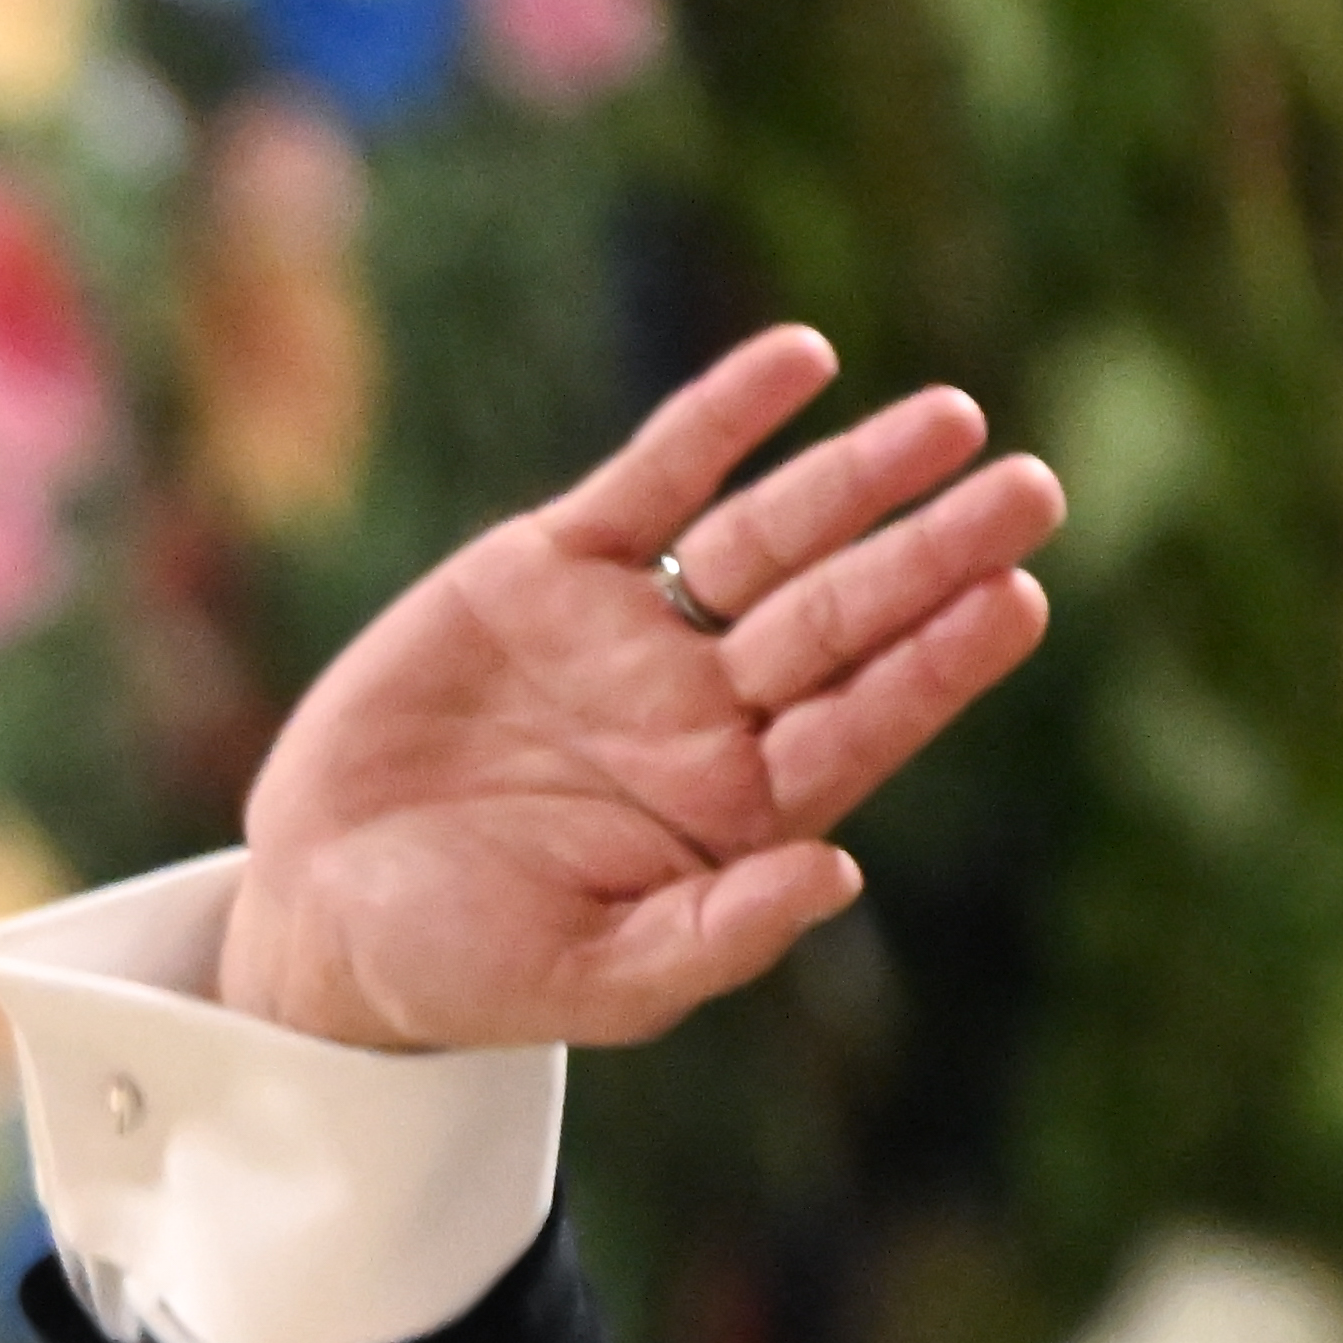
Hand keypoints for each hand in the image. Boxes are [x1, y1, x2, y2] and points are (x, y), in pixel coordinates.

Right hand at [222, 329, 1061, 1052]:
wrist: (312, 910)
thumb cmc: (458, 969)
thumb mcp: (589, 981)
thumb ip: (717, 936)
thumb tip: (839, 876)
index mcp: (738, 809)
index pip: (863, 721)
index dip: (938, 660)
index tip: (1015, 599)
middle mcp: (707, 710)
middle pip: (843, 614)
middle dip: (932, 551)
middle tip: (1029, 490)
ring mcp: (635, 632)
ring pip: (771, 535)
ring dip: (860, 474)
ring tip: (953, 419)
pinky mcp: (551, 569)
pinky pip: (655, 477)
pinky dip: (723, 417)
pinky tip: (801, 361)